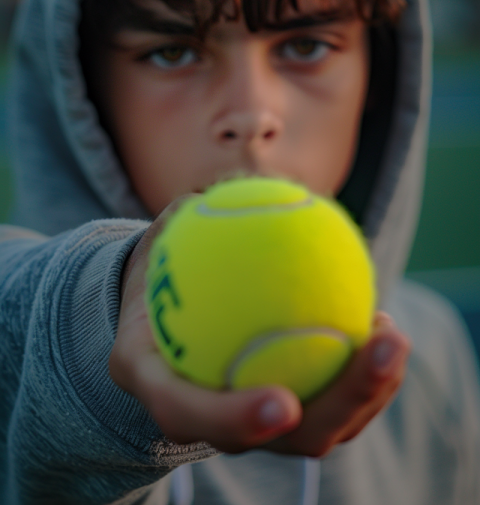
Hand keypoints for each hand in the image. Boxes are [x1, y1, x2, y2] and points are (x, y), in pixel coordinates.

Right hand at [109, 201, 409, 454]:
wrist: (163, 314)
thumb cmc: (160, 269)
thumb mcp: (159, 238)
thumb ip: (184, 216)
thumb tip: (224, 184)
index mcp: (158, 383)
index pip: (189, 413)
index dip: (235, 417)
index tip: (283, 402)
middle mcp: (213, 420)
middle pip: (286, 438)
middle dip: (345, 404)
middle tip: (383, 344)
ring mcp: (256, 423)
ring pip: (322, 428)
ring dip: (370, 391)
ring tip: (392, 333)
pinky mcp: (290, 413)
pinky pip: (333, 403)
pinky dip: (365, 373)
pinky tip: (381, 323)